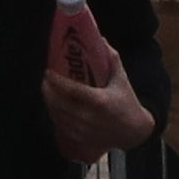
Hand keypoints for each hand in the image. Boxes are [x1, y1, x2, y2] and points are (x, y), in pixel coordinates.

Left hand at [42, 8, 151, 163]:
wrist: (133, 131)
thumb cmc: (127, 102)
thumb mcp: (122, 80)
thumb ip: (111, 59)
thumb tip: (100, 40)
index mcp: (98, 100)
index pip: (70, 90)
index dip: (56, 80)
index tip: (48, 71)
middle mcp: (87, 116)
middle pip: (57, 102)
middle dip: (47, 90)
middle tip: (45, 79)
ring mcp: (80, 129)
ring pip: (55, 114)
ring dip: (49, 101)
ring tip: (48, 90)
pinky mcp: (76, 138)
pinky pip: (59, 124)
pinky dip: (54, 113)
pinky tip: (54, 105)